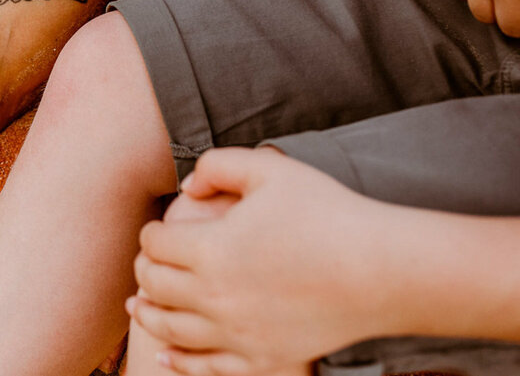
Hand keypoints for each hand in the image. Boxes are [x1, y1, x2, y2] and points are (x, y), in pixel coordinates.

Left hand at [125, 148, 384, 375]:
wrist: (381, 270)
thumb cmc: (326, 213)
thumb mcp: (269, 168)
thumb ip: (217, 165)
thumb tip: (188, 187)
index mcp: (210, 250)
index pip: (154, 245)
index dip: (151, 234)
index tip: (159, 231)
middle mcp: (214, 297)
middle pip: (154, 286)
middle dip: (145, 272)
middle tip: (148, 264)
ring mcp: (237, 333)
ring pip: (170, 329)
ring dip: (148, 315)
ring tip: (138, 306)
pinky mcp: (263, 358)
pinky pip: (206, 367)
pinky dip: (179, 362)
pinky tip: (165, 355)